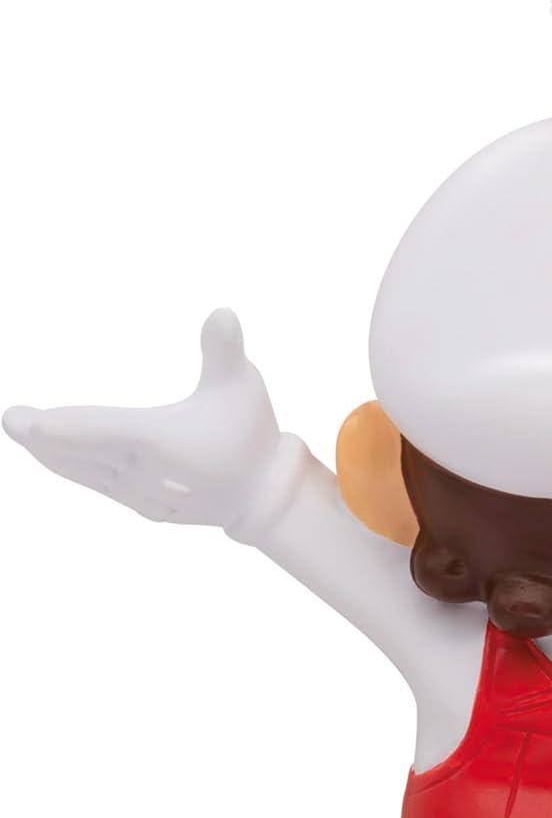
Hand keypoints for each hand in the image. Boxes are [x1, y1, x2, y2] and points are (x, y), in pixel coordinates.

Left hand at [4, 309, 280, 527]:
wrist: (261, 493)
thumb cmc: (251, 431)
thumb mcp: (242, 384)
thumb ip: (224, 348)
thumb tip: (221, 311)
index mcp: (165, 441)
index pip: (104, 431)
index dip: (65, 427)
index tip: (28, 423)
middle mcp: (148, 473)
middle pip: (83, 452)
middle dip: (41, 437)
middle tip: (10, 419)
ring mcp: (143, 494)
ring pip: (84, 471)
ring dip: (51, 453)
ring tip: (22, 433)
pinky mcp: (143, 506)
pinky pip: (97, 485)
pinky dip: (72, 469)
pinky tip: (53, 456)